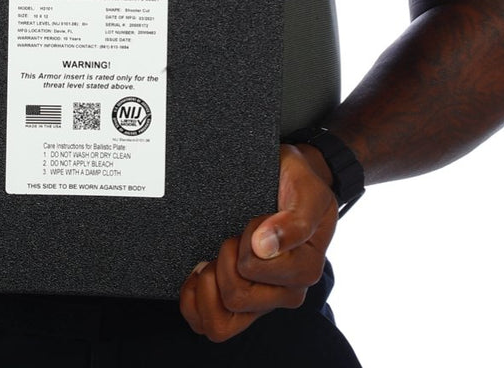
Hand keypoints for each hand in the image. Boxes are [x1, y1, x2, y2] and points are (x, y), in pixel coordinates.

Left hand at [178, 143, 336, 341]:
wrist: (287, 178)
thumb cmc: (297, 186)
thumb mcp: (309, 191)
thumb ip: (296, 220)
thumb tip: (265, 247)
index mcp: (305, 269)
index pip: (256, 270)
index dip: (245, 241)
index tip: (254, 222)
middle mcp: (285, 292)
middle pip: (236, 298)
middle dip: (224, 260)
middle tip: (233, 237)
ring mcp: (261, 302)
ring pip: (220, 324)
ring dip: (209, 285)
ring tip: (215, 257)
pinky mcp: (239, 306)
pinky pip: (207, 325)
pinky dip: (195, 302)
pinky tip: (199, 273)